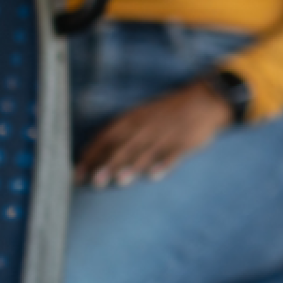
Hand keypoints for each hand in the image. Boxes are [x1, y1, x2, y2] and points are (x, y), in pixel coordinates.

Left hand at [75, 82, 232, 188]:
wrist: (204, 101)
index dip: (92, 155)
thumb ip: (123, 134)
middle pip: (125, 147)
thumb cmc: (167, 112)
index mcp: (133, 119)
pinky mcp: (185, 141)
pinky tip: (154, 176)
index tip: (79, 173)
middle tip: (96, 181)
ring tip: (121, 181)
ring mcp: (166, 134)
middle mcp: (147, 127)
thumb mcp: (143, 115)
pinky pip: (173, 154)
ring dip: (133, 166)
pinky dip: (164, 164)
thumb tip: (98, 156)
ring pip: (147, 151)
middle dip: (110, 164)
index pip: (106, 137)